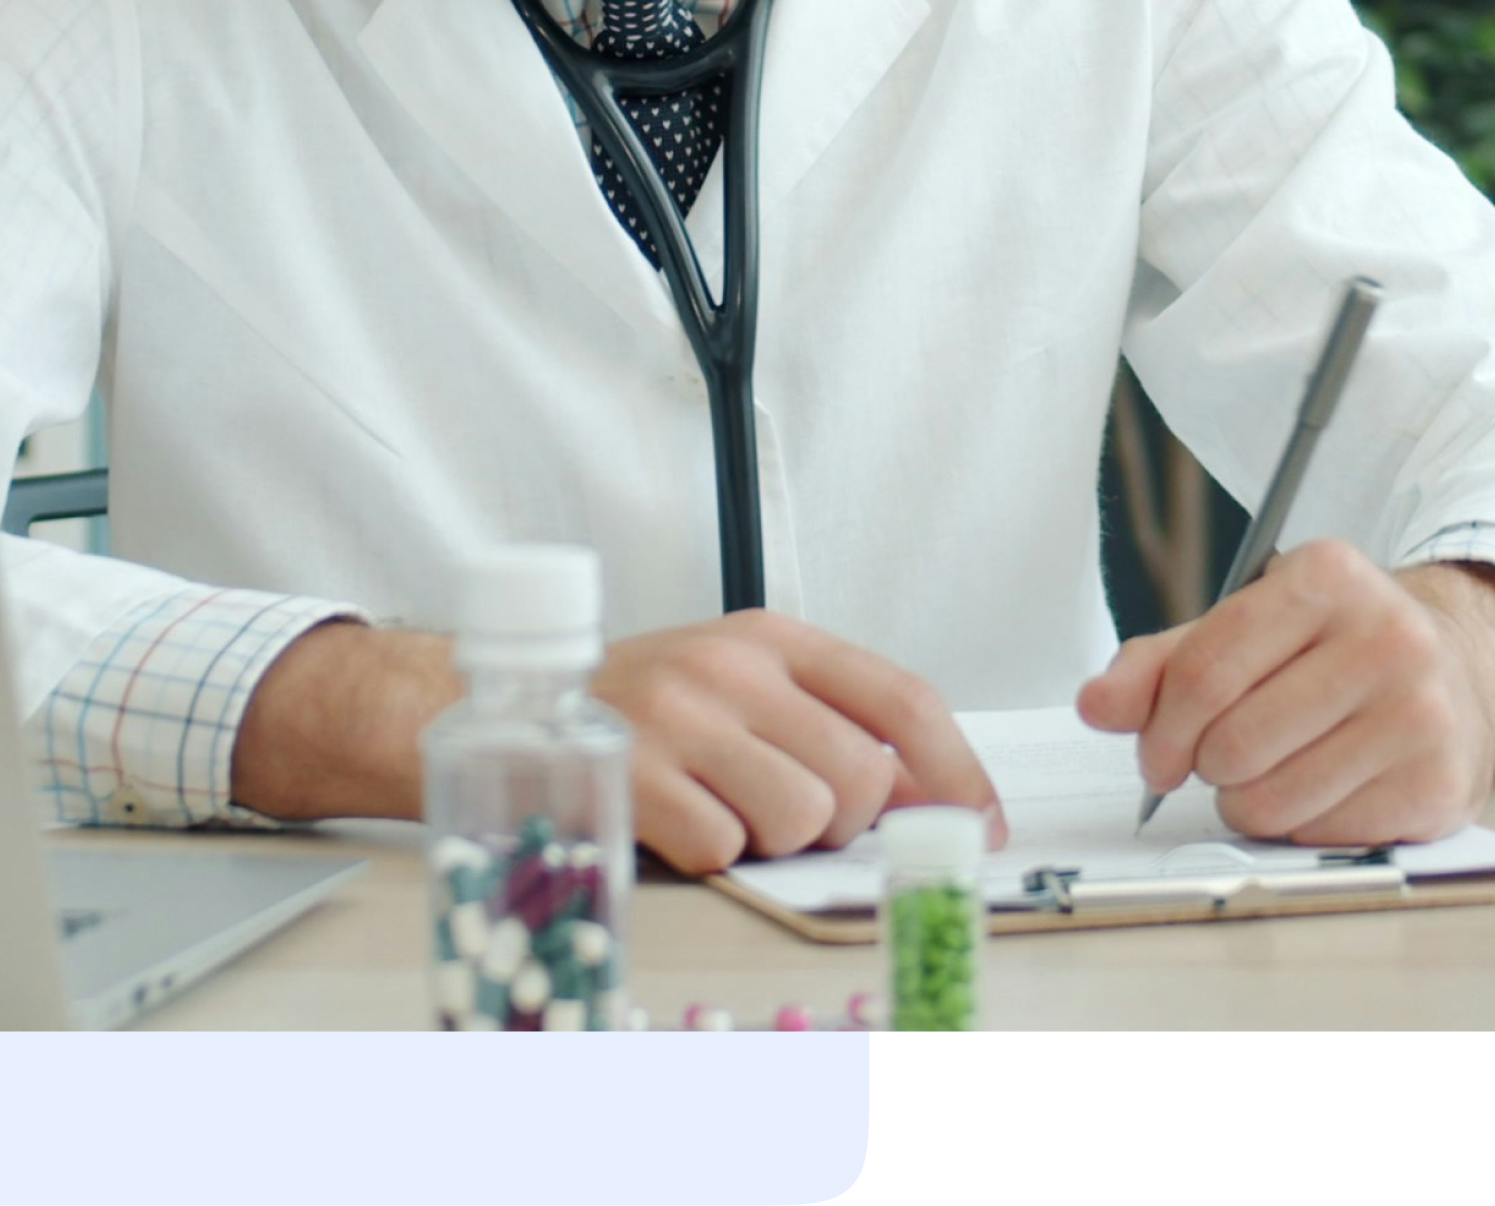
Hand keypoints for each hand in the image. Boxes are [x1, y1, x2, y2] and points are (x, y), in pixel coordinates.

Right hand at [590, 608, 1008, 877]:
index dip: (957, 771)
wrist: (512, 704)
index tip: (982, 825)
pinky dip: (712, 857)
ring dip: (775, 841)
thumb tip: (933, 799)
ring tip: (727, 809)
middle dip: (844, 821)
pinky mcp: (634, 774)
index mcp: (775, 637)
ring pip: (802, 820)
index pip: (901, 698)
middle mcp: (733, 666)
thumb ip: (833, 725)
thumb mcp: (745, 687)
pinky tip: (679, 821)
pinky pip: (724, 850)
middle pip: (860, 777)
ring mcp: (680, 717)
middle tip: (792, 813)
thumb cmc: (648, 705)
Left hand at [1076, 542, 1494, 845]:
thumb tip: (1097, 705)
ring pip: (1272, 798)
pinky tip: (1322, 786)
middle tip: (1217, 760)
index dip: (1160, 728)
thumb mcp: (1246, 629)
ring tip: (1268, 770)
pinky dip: (1299, 824)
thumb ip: (1162, 664)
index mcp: (1327, 576)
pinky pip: (1320, 834)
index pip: (1203, 671)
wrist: (1458, 673)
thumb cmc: (1334, 650)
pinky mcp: (1439, 783)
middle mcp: (1387, 636)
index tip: (1156, 753)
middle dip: (1205, 766)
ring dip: (1246, 802)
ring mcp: (1421, 712)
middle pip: (1234, 743)